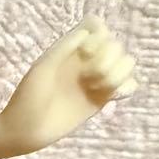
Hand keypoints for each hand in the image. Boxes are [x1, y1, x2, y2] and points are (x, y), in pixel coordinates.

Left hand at [0, 15, 137, 153]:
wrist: (28, 129)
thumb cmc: (28, 97)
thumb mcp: (42, 68)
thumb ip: (64, 48)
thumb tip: (89, 29)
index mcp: (69, 50)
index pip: (97, 28)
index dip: (99, 35)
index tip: (85, 50)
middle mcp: (85, 61)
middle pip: (116, 45)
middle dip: (109, 56)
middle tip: (88, 75)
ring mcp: (96, 79)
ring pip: (127, 63)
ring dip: (118, 72)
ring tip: (97, 87)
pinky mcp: (103, 99)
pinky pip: (130, 85)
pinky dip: (126, 87)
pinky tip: (111, 96)